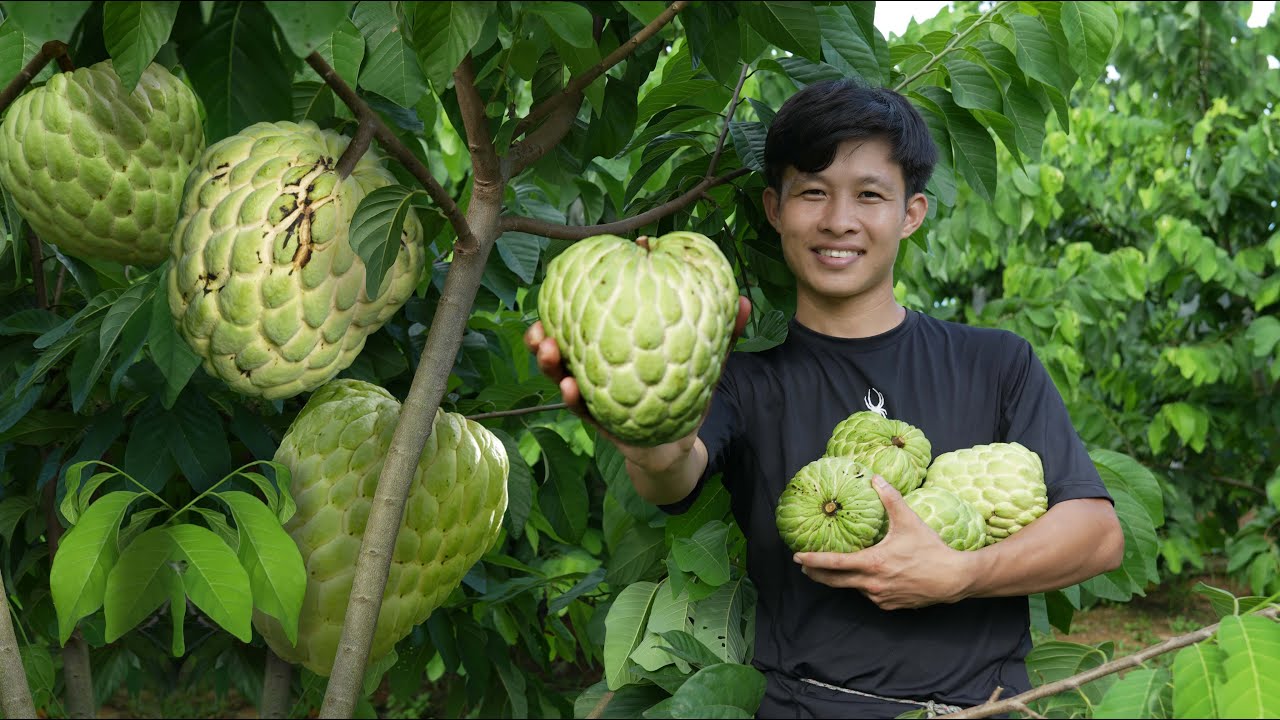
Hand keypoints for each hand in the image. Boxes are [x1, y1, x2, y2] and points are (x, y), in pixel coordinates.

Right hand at [522, 295, 752, 454]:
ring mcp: (595, 391)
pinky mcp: (598, 417)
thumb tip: (746, 302)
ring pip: (563, 372)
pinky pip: (581, 407)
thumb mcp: (702, 361)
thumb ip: (721, 334)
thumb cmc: (684, 393)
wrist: (676, 445)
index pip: (594, 314)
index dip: (580, 295)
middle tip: (543, 318)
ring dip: (550, 360)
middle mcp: (599, 365)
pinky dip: (574, 396)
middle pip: (565, 341)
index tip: (575, 270)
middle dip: (548, 328)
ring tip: (546, 347)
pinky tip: (570, 386)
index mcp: (617, 344)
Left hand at [792, 475, 974, 609]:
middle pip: (835, 581)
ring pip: (854, 588)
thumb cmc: (931, 549)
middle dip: (817, 574)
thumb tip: (876, 478)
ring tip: (836, 568)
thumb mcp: (909, 521)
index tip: (797, 557)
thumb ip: (890, 499)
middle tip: (804, 567)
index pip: (835, 564)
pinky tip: (869, 576)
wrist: (954, 578)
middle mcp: (872, 584)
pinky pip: (870, 595)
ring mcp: (880, 597)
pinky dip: (865, 586)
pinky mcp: (890, 605)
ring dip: (844, 579)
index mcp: (873, 563)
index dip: (813, 561)